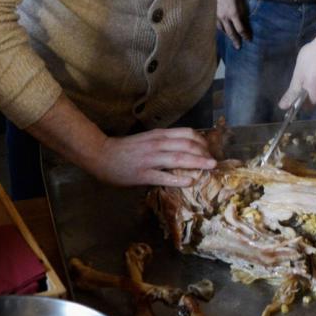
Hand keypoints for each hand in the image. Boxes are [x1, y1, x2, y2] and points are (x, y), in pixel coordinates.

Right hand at [91, 128, 216, 187]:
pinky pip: (164, 176)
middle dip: (204, 153)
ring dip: (197, 162)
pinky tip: (190, 181)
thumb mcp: (148, 139)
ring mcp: (150, 159)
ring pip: (179, 158)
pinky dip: (179, 178)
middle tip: (214, 161)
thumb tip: (185, 147)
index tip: (209, 148)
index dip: (201, 140)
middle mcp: (157, 144)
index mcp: (159, 135)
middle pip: (187, 145)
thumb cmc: (126, 148)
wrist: (102, 154)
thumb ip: (164, 141)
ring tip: (210, 167)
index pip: (186, 133)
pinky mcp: (143, 174)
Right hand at [216, 0, 249, 49]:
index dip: (245, 35)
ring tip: (231, 40)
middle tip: (238, 48)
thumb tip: (245, 23)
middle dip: (235, 41)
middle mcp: (224, 18)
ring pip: (222, 30)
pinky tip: (223, 31)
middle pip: (230, 33)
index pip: (240, 29)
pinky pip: (217, 25)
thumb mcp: (241, 1)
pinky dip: (221, 29)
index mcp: (233, 14)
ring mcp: (217, 16)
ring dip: (228, 36)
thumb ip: (243, 13)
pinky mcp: (213, 14)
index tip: (249, 40)